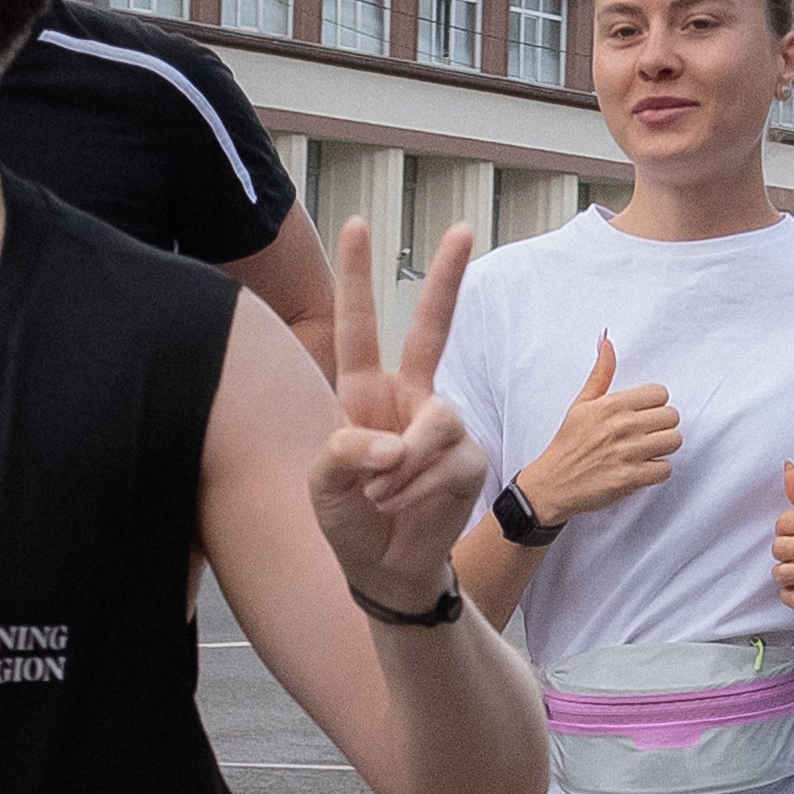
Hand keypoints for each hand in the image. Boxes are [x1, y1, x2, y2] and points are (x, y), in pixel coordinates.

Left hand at [309, 218, 486, 614]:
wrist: (385, 569)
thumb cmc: (349, 521)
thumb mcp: (323, 486)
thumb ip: (343, 453)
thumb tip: (393, 444)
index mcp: (363, 393)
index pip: (359, 326)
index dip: (357, 277)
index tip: (358, 224)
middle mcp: (408, 398)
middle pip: (431, 329)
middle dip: (446, 280)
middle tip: (463, 229)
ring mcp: (444, 426)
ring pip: (435, 423)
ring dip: (404, 468)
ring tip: (382, 498)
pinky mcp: (470, 458)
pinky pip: (449, 461)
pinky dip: (420, 488)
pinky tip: (405, 507)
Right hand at [517, 335, 678, 526]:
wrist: (553, 484)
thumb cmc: (568, 444)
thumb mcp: (581, 403)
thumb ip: (601, 373)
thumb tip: (607, 341)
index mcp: (611, 405)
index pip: (660, 393)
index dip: (654, 404)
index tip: (643, 414)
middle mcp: (622, 426)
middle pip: (672, 417)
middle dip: (661, 426)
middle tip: (646, 433)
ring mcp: (628, 453)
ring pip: (674, 441)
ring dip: (663, 447)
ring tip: (646, 450)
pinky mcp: (632, 478)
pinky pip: (666, 469)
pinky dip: (657, 470)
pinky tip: (642, 468)